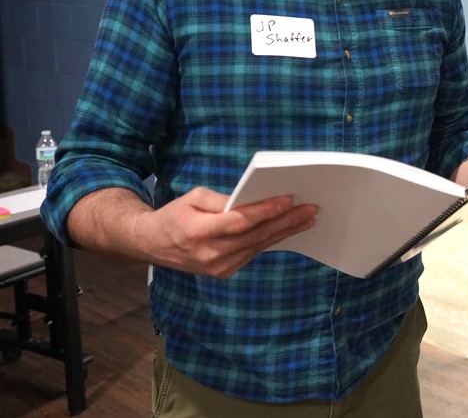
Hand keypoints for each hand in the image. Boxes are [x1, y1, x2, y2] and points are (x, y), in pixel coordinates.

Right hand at [135, 186, 317, 278]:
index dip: (266, 211)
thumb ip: (222, 200)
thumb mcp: (193, 198)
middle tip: (310, 210)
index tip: (289, 200)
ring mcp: (217, 267)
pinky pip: (252, 254)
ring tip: (306, 219)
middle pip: (255, 236)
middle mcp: (209, 254)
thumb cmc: (175, 215)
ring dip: (284, 232)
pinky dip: (271, 241)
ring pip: (258, 247)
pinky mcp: (224, 273)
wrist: (153, 244)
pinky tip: (287, 230)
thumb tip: (252, 200)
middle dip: (285, 221)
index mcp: (198, 232)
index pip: (240, 222)